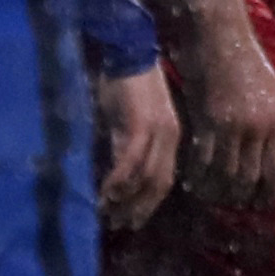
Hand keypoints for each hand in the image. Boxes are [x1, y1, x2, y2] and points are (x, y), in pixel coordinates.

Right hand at [95, 67, 179, 227]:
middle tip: (119, 224)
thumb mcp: (130, 118)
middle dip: (138, 208)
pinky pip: (130, 161)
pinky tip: (105, 193)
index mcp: (170, 136)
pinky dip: (118, 180)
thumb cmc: (125, 82)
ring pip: (145, 177)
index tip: (133, 220)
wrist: (128, 50)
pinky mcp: (140, 125)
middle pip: (158, 184)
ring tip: (107, 214)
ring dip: (125, 200)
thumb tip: (115, 172)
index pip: (164, 179)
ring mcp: (157, 132)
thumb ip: (127, 143)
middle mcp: (168, 137)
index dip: (148, 203)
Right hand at [172, 15, 274, 208]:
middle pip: (249, 178)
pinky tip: (190, 180)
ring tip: (208, 197)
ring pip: (224, 174)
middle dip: (239, 197)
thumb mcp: (268, 91)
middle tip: (229, 205)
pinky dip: (196, 175)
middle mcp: (258, 129)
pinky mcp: (206, 121)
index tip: (258, 204)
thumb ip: (268, 122)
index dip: (267, 193)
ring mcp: (232, 126)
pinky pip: (202, 159)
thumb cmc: (242, 59)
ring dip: (216, 191)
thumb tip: (267, 148)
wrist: (218, 35)